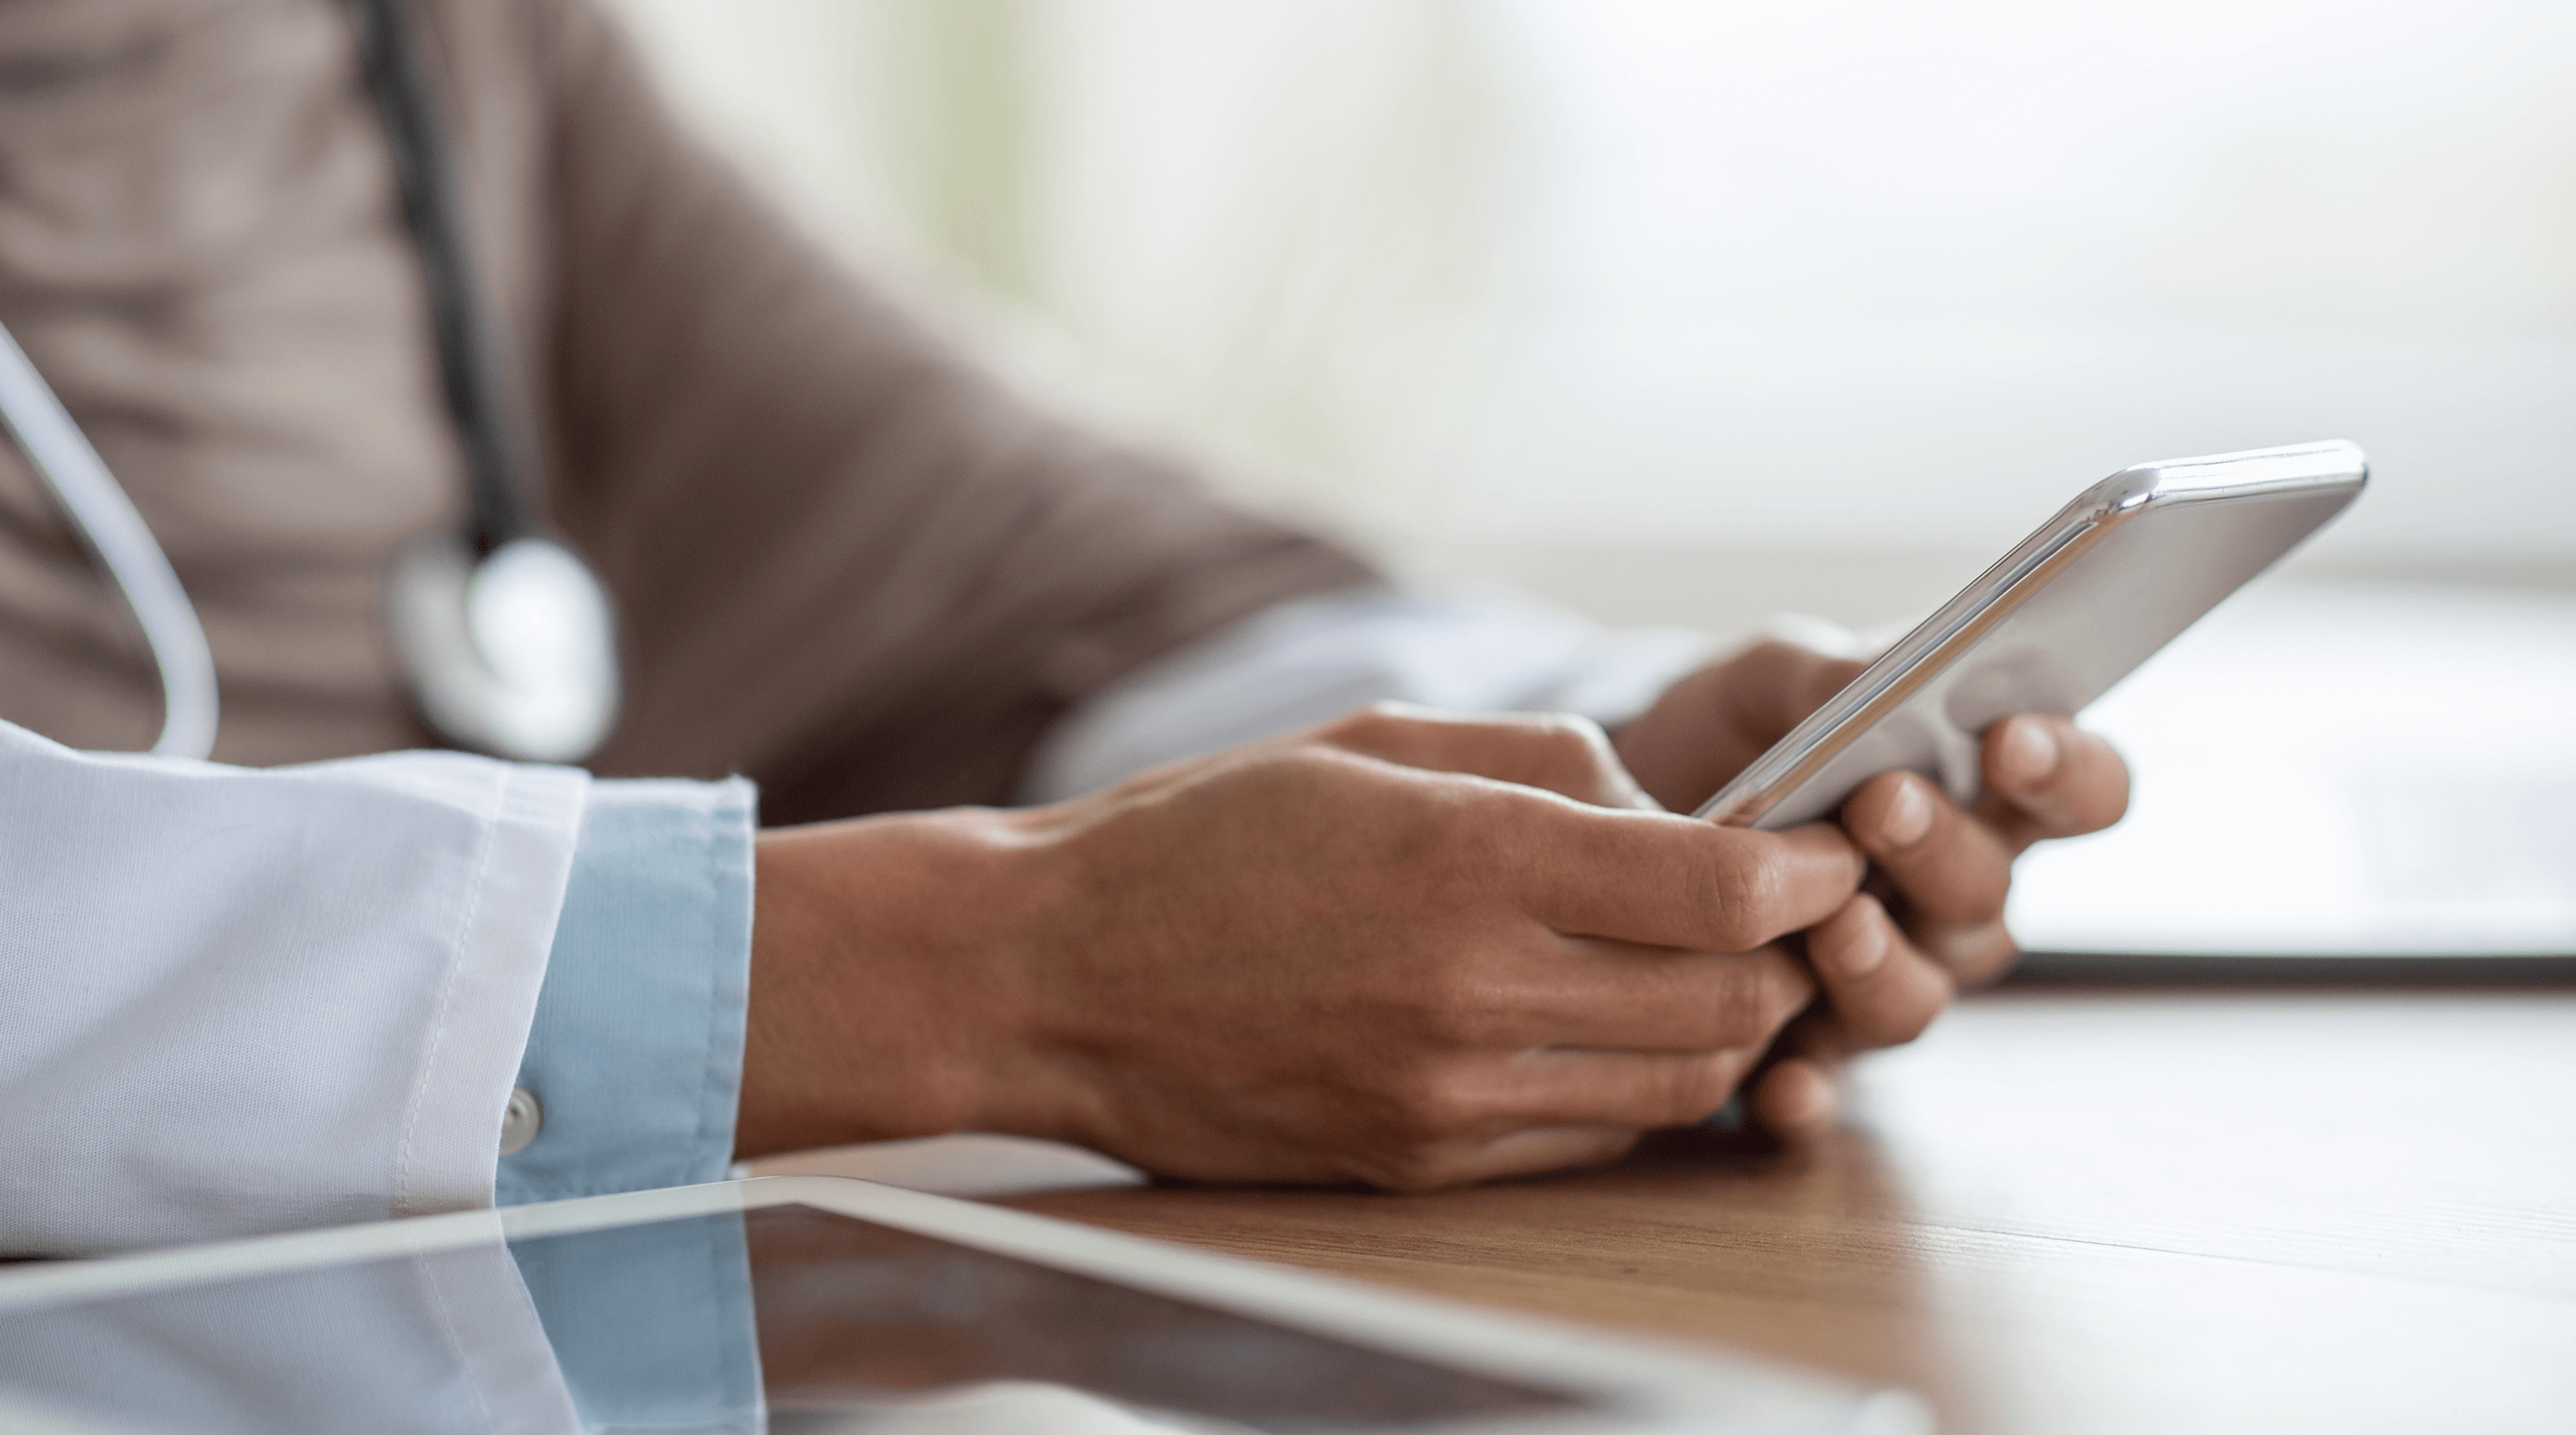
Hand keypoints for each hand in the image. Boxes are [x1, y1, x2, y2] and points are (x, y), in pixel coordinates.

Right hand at [738, 705, 1870, 1188]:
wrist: (1050, 979)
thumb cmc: (1202, 836)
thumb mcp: (1371, 738)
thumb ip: (1538, 761)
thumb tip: (1663, 805)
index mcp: (1464, 856)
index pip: (1716, 888)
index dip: (1804, 870)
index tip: (1824, 846)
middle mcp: (1471, 989)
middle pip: (1725, 999)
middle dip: (1787, 952)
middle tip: (1784, 910)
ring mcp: (1447, 1094)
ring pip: (1678, 1084)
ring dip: (1726, 1028)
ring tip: (1708, 971)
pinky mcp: (1420, 1163)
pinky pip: (1593, 1139)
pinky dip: (1637, 1087)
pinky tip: (1606, 1031)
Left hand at [1615, 640, 2130, 1135]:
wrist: (1625, 809)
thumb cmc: (1733, 735)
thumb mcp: (1766, 679)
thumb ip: (1825, 673)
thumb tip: (1869, 682)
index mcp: (1980, 797)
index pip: (2081, 791)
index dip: (2067, 772)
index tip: (2009, 739)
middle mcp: (1950, 902)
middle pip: (1988, 896)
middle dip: (1940, 849)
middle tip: (1879, 802)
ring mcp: (1882, 980)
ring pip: (1917, 998)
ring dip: (1881, 966)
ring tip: (1834, 923)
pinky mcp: (1802, 1049)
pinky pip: (1824, 1088)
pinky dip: (1809, 1095)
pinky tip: (1779, 1084)